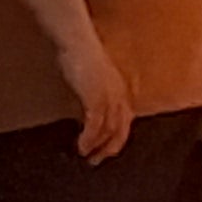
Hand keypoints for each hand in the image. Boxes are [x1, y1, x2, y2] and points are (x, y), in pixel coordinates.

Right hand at [59, 29, 132, 160]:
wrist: (77, 40)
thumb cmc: (80, 54)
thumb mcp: (93, 75)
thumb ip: (95, 91)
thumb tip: (87, 107)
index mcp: (120, 90)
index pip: (125, 120)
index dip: (117, 137)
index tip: (106, 149)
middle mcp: (119, 95)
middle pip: (122, 129)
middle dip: (110, 148)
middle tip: (97, 160)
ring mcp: (109, 96)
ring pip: (110, 130)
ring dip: (97, 146)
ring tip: (86, 156)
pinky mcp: (96, 97)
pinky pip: (96, 125)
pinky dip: (89, 138)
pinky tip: (81, 146)